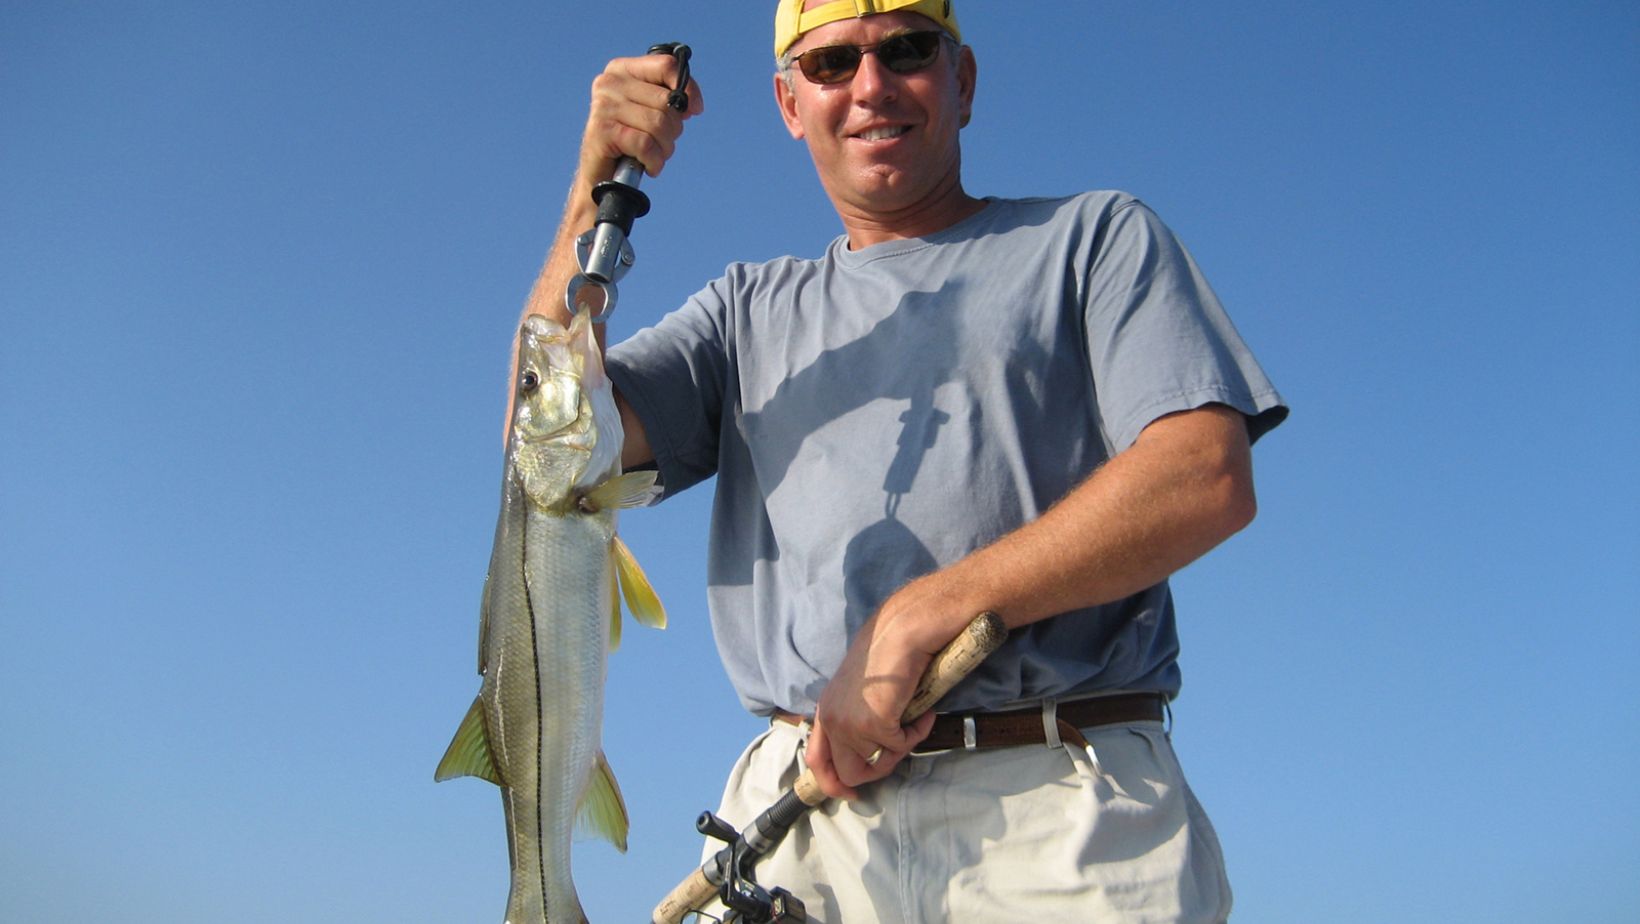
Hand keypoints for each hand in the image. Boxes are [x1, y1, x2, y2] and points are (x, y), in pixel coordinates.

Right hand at [580, 52, 704, 181]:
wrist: (601, 175)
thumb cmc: (630, 141)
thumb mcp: (651, 111)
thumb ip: (670, 98)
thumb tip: (692, 103)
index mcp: (622, 69)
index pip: (666, 65)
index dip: (689, 89)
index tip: (695, 110)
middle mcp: (610, 82)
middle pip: (666, 101)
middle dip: (673, 129)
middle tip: (660, 143)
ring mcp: (604, 105)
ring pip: (658, 125)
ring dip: (664, 149)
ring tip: (653, 155)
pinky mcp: (602, 130)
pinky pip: (645, 145)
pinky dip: (654, 161)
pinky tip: (648, 166)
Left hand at [804, 580, 969, 799]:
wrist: (903, 632)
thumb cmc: (888, 655)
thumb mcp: (859, 693)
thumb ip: (854, 719)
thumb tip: (868, 752)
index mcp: (824, 710)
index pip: (816, 761)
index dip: (833, 784)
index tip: (853, 793)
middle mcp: (830, 719)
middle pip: (848, 773)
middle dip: (879, 769)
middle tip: (900, 747)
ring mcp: (850, 724)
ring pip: (880, 762)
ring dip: (903, 745)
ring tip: (914, 715)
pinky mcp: (874, 724)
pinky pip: (901, 747)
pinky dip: (917, 732)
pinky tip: (922, 710)